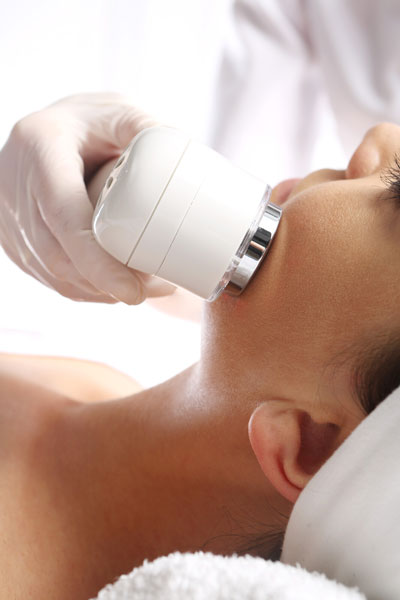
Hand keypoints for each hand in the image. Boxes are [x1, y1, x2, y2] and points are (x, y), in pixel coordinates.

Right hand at [0, 93, 174, 303]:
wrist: (54, 126)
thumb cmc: (93, 120)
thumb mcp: (122, 112)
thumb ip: (152, 134)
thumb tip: (191, 171)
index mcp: (41, 146)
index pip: (65, 217)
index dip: (97, 262)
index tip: (133, 292)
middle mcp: (14, 181)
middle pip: (56, 254)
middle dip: (105, 284)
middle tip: (153, 290)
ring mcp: (8, 211)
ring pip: (50, 270)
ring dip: (95, 290)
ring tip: (143, 289)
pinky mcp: (11, 232)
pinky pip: (44, 271)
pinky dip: (79, 286)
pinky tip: (110, 288)